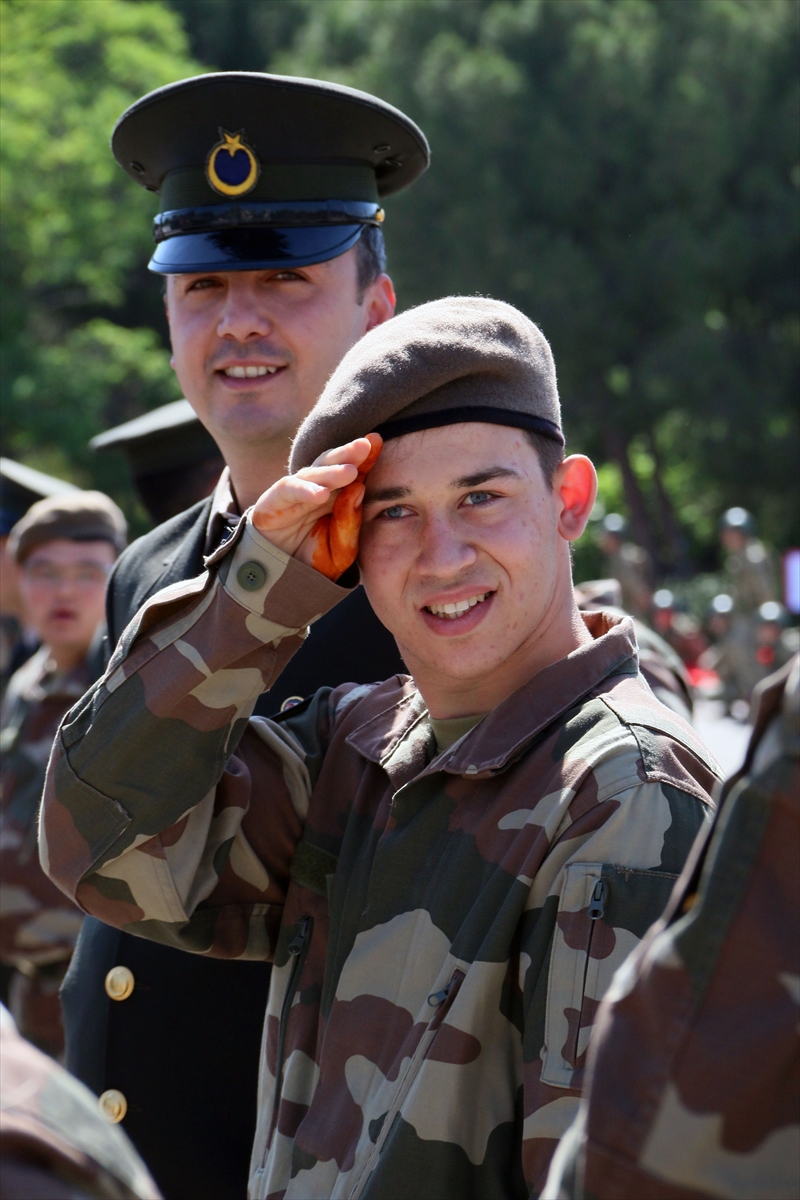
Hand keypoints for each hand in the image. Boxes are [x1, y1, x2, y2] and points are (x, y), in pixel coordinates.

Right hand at [252, 434, 381, 579]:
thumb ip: (349, 524)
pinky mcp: (272, 502)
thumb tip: (360, 489)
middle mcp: (315, 490)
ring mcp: (293, 494)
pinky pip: (287, 490)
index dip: (364, 457)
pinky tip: (320, 494)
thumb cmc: (313, 562)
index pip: (351, 471)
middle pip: (331, 464)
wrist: (280, 582)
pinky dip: (303, 490)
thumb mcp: (340, 551)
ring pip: (311, 474)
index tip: (378, 442)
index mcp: (335, 497)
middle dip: (348, 454)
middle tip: (365, 445)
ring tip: (349, 472)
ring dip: (330, 472)